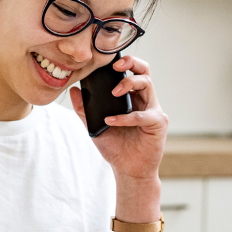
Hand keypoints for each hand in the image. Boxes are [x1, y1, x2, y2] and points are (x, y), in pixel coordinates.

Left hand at [69, 55, 167, 181]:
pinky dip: (126, 117)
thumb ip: (84, 109)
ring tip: (114, 92)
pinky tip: (111, 120)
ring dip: (129, 83)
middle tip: (116, 66)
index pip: (132, 71)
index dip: (124, 62)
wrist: (128, 171)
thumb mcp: (95, 126)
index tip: (108, 61)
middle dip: (132, 63)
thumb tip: (73, 90)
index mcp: (133, 98)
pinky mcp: (158, 124)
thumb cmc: (116, 148)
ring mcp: (153, 110)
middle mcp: (145, 101)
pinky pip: (143, 115)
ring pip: (147, 84)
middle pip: (144, 71)